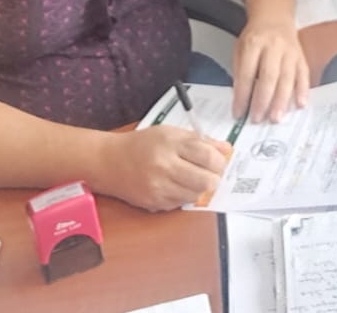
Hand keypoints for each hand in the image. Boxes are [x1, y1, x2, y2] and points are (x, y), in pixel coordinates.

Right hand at [97, 125, 230, 211]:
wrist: (109, 162)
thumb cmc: (142, 144)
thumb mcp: (170, 133)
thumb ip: (200, 140)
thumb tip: (227, 149)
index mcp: (169, 143)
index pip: (206, 155)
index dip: (219, 161)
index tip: (219, 161)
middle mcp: (164, 166)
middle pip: (206, 181)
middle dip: (213, 178)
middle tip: (210, 173)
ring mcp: (159, 188)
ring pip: (196, 195)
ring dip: (200, 188)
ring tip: (192, 178)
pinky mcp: (154, 203)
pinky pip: (181, 204)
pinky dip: (184, 196)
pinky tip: (176, 185)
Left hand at [232, 17, 308, 121]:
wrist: (275, 17)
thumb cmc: (255, 36)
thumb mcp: (240, 48)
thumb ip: (240, 71)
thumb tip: (241, 99)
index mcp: (254, 43)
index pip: (247, 73)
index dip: (242, 95)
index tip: (238, 113)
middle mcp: (273, 47)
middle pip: (269, 76)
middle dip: (263, 100)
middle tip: (258, 119)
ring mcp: (290, 52)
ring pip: (287, 78)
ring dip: (282, 100)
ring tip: (276, 118)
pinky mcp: (301, 56)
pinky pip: (304, 75)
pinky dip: (302, 90)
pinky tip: (300, 104)